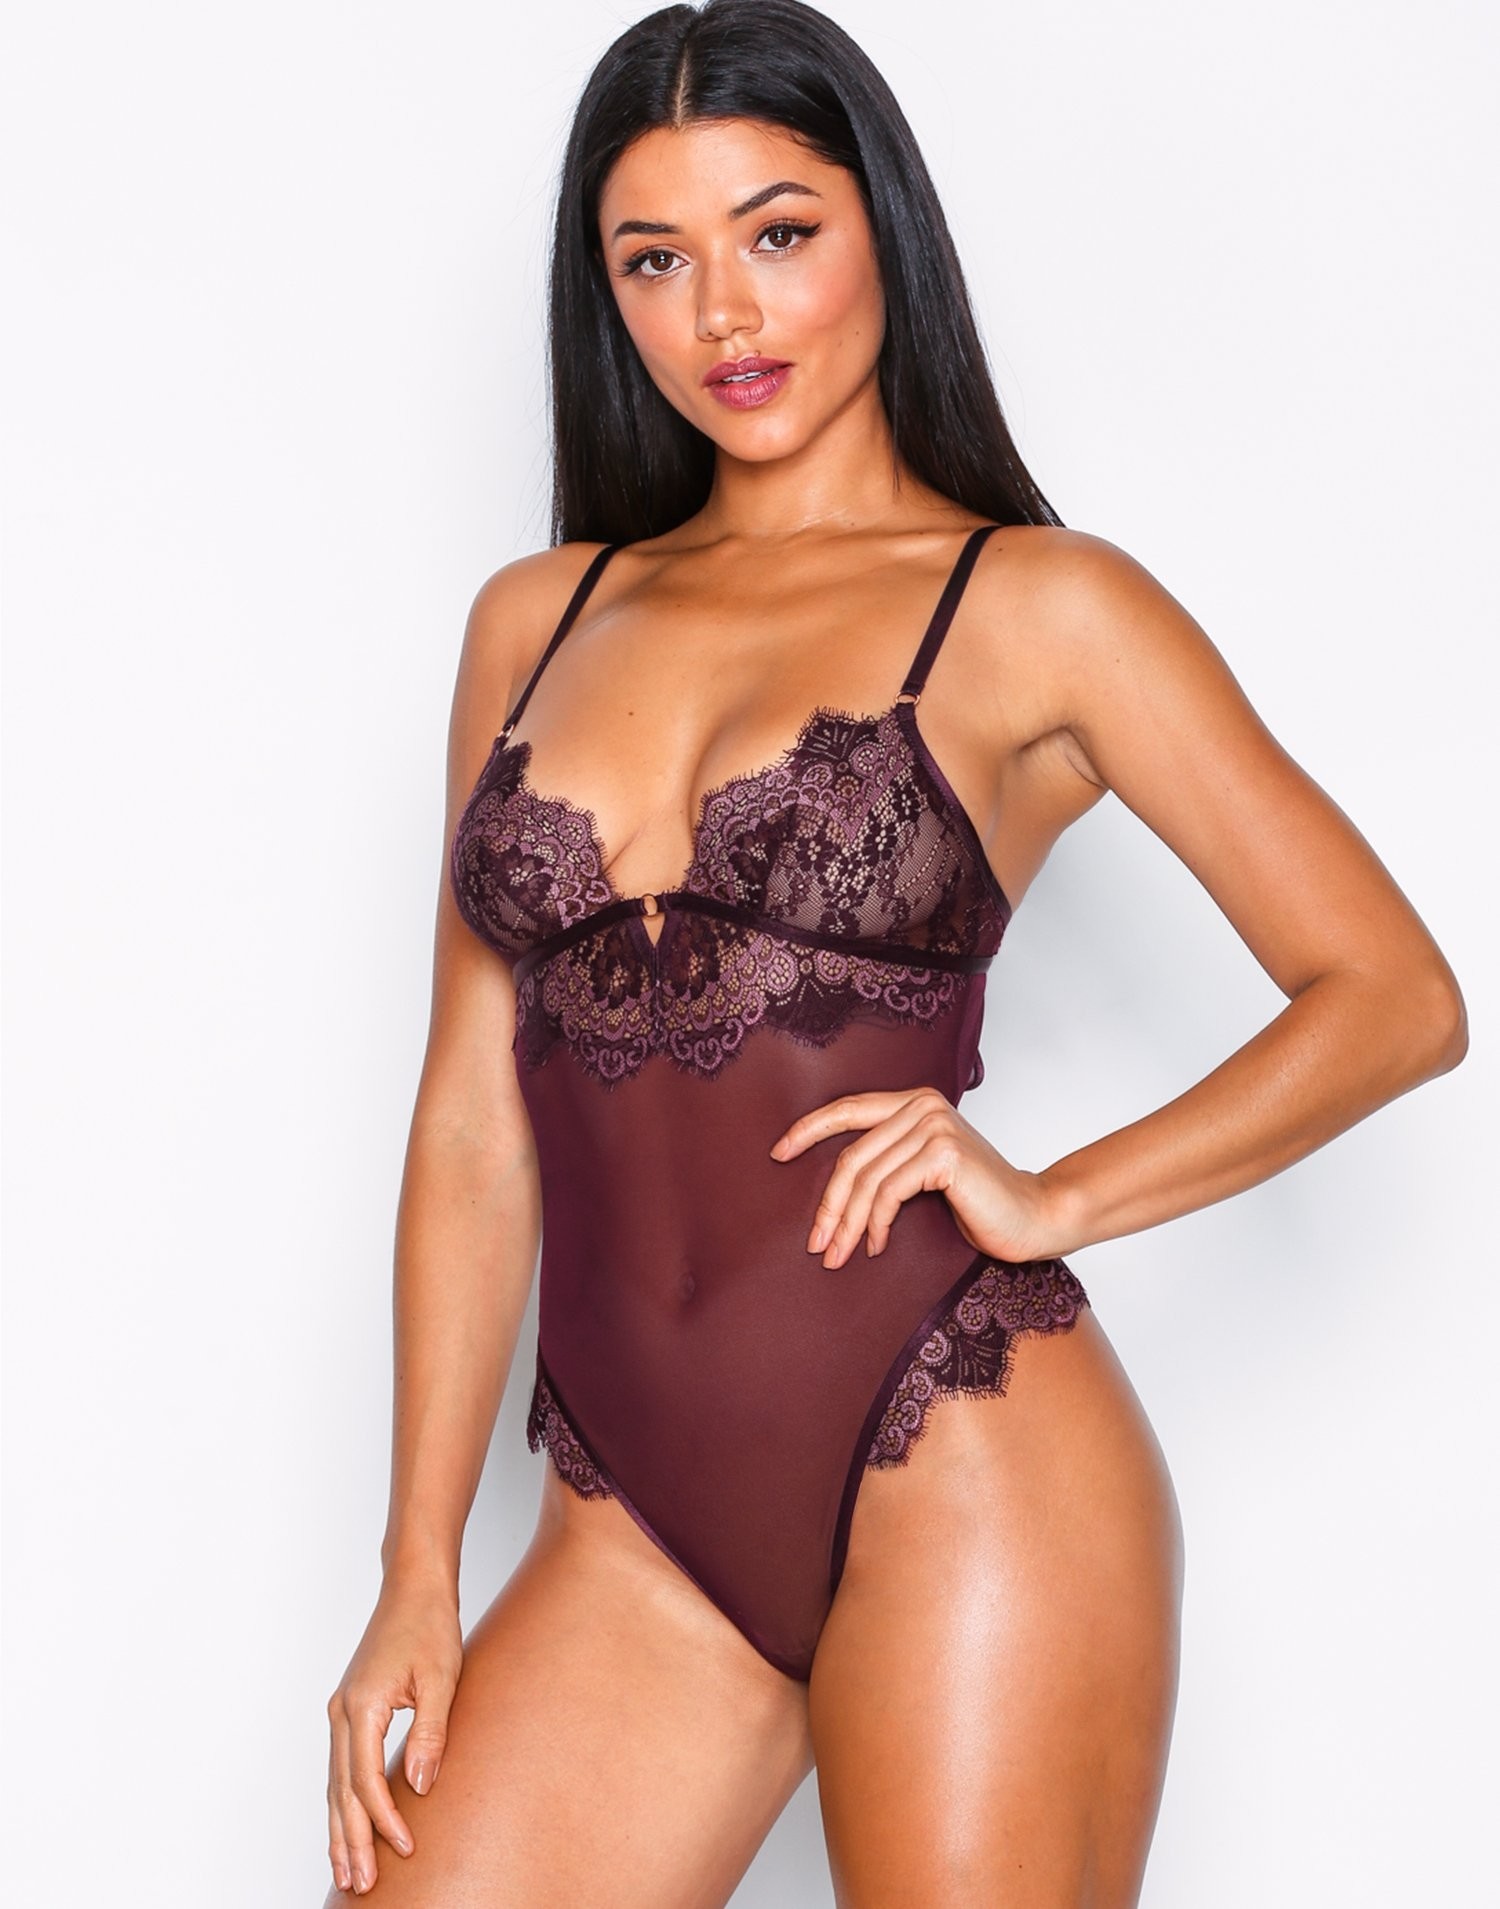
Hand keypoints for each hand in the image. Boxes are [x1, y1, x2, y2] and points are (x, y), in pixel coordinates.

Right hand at [325, 1573, 462, 1893]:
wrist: (412, 1588)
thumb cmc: (429, 1625)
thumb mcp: (441, 1678)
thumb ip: (429, 1733)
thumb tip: (418, 1787)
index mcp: (362, 1705)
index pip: (366, 1780)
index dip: (384, 1819)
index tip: (405, 1847)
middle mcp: (342, 1712)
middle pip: (341, 1791)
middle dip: (352, 1841)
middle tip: (363, 1885)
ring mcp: (341, 1711)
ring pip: (334, 1784)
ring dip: (340, 1830)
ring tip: (347, 1873)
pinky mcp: (349, 1710)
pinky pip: (339, 1768)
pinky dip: (341, 1802)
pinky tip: (345, 1827)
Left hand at [769, 1086, 1062, 1267]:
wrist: (1034, 1217)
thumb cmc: (978, 1203)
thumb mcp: (924, 1173)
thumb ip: (889, 1161)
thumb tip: (832, 1188)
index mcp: (915, 1102)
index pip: (849, 1108)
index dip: (809, 1130)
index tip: (778, 1154)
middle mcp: (923, 1105)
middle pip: (852, 1156)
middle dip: (828, 1205)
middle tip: (816, 1244)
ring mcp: (934, 1126)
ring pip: (866, 1178)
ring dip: (847, 1223)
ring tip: (838, 1256)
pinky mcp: (944, 1153)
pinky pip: (889, 1192)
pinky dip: (876, 1223)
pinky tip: (876, 1245)